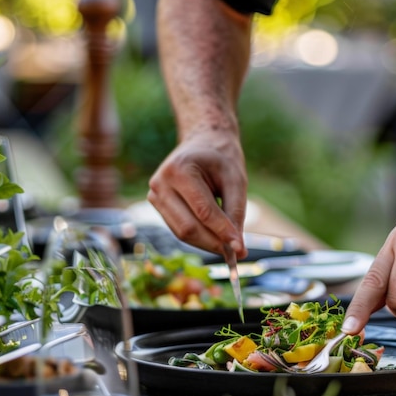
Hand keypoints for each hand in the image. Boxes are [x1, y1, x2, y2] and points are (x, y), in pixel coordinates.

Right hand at [147, 131, 247, 257]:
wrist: (202, 142)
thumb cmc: (221, 159)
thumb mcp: (236, 180)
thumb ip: (236, 212)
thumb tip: (238, 248)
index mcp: (179, 170)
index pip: (203, 211)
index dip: (222, 232)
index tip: (241, 249)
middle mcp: (160, 184)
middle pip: (189, 227)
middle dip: (214, 243)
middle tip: (239, 253)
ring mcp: (154, 196)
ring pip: (182, 233)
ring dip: (208, 243)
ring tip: (230, 246)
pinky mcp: (158, 206)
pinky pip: (179, 230)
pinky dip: (200, 238)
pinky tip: (217, 238)